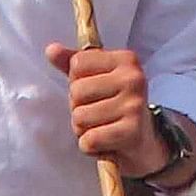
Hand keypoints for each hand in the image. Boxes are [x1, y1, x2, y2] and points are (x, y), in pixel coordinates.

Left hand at [47, 42, 165, 176]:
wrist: (144, 142)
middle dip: (79, 107)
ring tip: (102, 128)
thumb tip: (51, 49)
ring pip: (79, 117)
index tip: (96, 90)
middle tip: (99, 113)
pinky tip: (105, 142)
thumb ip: (73, 63)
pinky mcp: (132, 132)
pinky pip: (89, 140)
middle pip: (76, 91)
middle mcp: (133, 79)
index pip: (78, 63)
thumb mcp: (97, 78)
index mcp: (125, 59)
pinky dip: (90, 146)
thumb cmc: (115, 106)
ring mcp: (134, 105)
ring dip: (83, 129)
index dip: (77, 81)